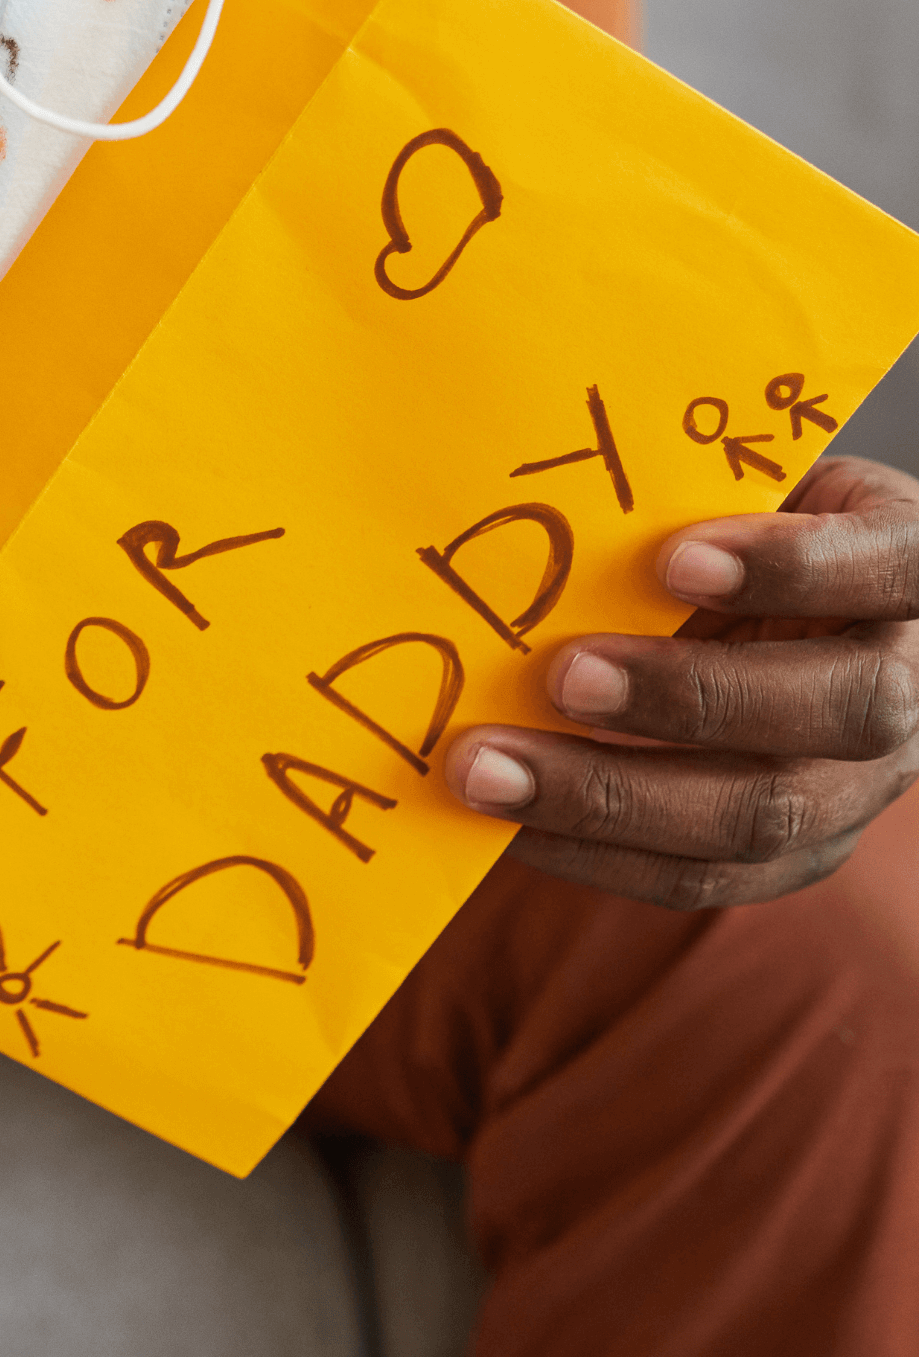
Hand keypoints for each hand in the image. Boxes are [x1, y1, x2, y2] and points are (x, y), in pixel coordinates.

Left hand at [447, 455, 918, 908]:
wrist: (790, 613)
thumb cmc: (748, 526)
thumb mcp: (744, 490)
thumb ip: (686, 496)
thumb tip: (555, 508)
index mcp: (911, 571)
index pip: (892, 565)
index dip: (795, 568)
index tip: (674, 559)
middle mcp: (911, 686)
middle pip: (840, 710)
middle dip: (690, 698)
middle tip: (562, 676)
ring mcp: (862, 784)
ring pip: (762, 813)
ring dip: (611, 797)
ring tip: (490, 771)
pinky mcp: (800, 853)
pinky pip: (701, 874)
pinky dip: (592, 853)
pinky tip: (505, 824)